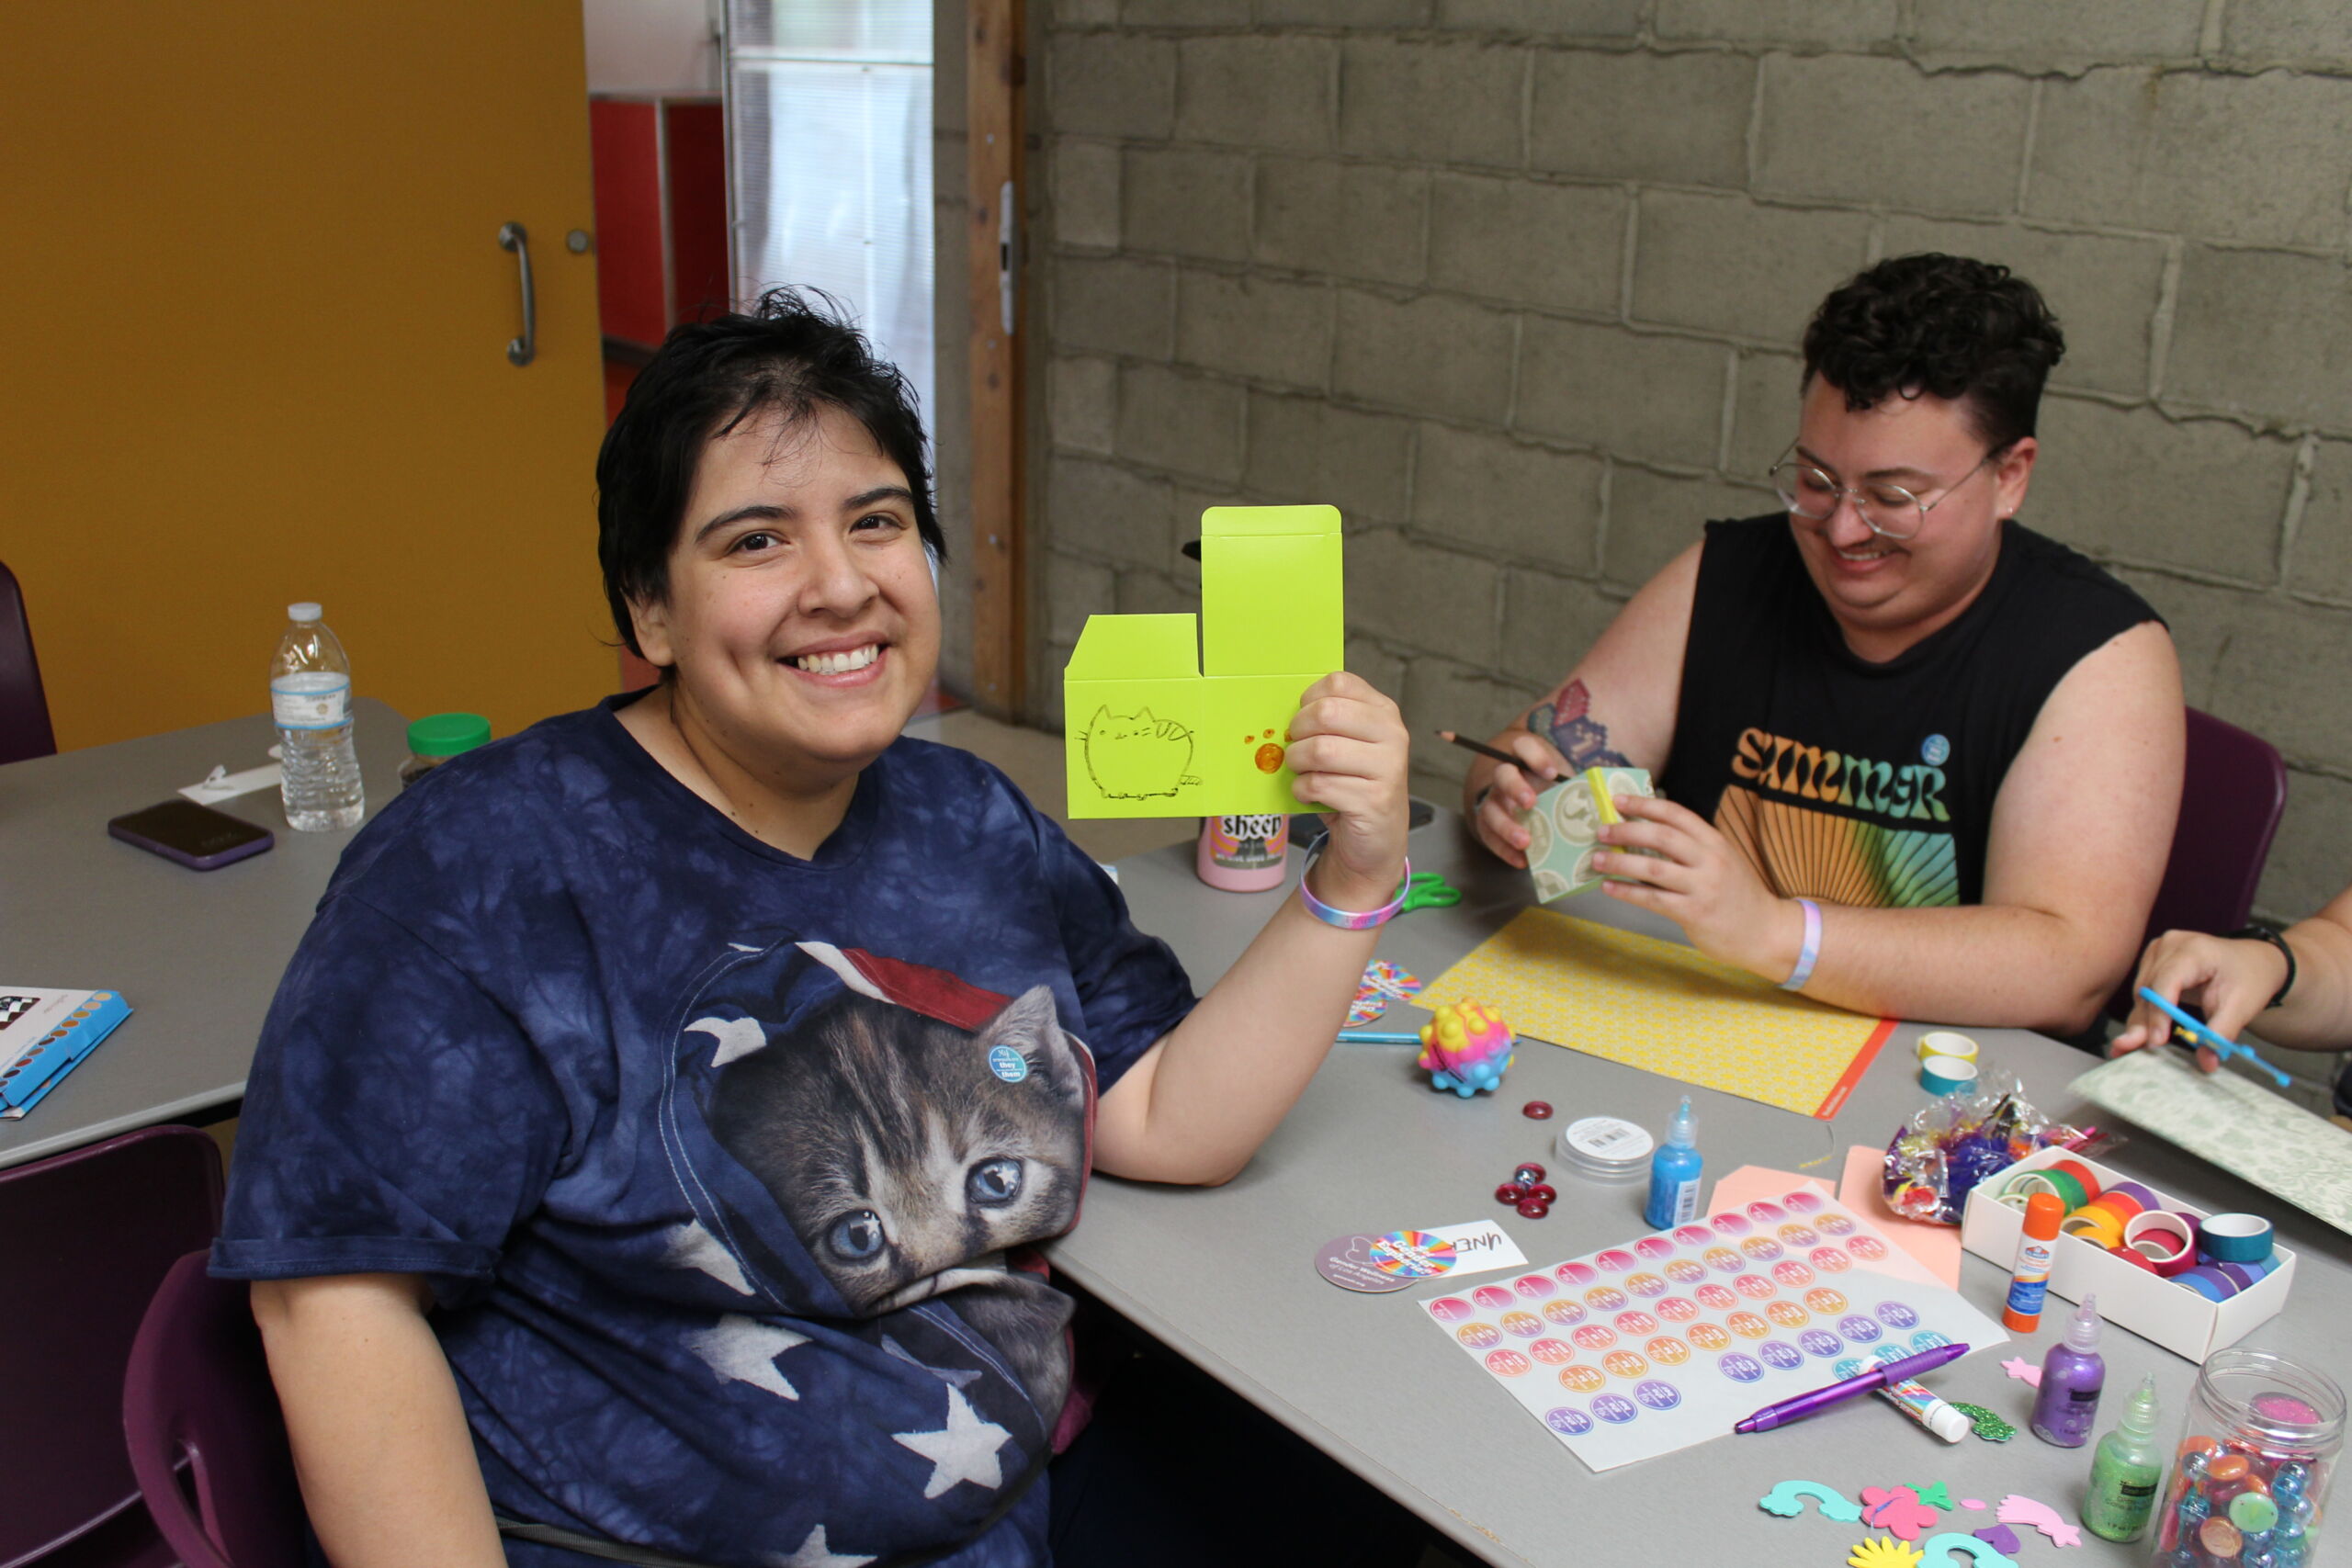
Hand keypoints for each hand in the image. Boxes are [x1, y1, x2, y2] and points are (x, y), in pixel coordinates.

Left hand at [1285, 672, 1410, 909]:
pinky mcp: (1374, 800)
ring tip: (1301, 772)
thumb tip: (1282, 712)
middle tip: (1296, 749)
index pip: (1338, 683)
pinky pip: (1319, 785)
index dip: (1309, 700)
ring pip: (1320, 750)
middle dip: (1298, 732)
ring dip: (1297, 763)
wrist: (1376, 837)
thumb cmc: (1353, 783)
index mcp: (1383, 712)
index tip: (1304, 722)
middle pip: (1326, 713)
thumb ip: (1327, 721)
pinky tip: (1310, 795)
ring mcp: (1387, 767)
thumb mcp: (1348, 743)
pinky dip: (1302, 790)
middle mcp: (1392, 735)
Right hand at [1468, 731, 1568, 869]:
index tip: (1552, 773)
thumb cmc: (1551, 790)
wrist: (1525, 803)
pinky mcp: (1488, 825)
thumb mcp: (1562, 781)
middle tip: (1531, 803)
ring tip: (1525, 841)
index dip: (1535, 757)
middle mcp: (1504, 777)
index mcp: (1522, 759)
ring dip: (1506, 826)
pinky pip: (1489, 837)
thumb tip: (1610, 797)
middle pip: (1502, 775)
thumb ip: (1579, 785)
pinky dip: (1504, 850)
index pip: (1523, 746)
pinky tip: (1522, 860)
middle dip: (1515, 788)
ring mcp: (1494, 801)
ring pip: (1490, 810)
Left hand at [1591, 794, 1801, 979]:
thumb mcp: (1722, 861)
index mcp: (1715, 841)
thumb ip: (1692, 848)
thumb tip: (1644, 833)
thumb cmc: (1737, 895)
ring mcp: (1703, 887)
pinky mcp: (1695, 912)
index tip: (1618, 800)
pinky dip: (1627, 891)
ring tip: (1595, 859)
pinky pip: (1653, 899)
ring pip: (1653, 868)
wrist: (1767, 931)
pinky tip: (1608, 887)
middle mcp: (1711, 860)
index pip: (1676, 814)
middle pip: (1661, 836)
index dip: (1645, 804)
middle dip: (1626, 831)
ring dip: (1619, 862)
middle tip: (1601, 830)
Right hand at [2110, 931, 2288, 1071]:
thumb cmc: (2250, 979)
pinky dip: (2144, 1012)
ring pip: (2142, 991)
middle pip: (2149, 988)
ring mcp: (2160, 949)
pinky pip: (2144, 989)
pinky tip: (2139, 1031)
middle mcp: (2171, 944)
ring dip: (2141, 1019)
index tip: (2157, 1041)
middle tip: (2135, 1047)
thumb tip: (2206, 1063)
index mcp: (2195, 950)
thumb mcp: (2241, 1007)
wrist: (2255, 960)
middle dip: (2144, 1021)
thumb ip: (2220, 1034)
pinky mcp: (2155, 959)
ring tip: (2133, 1045)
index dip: (2158, 1013)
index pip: (2166, 982)